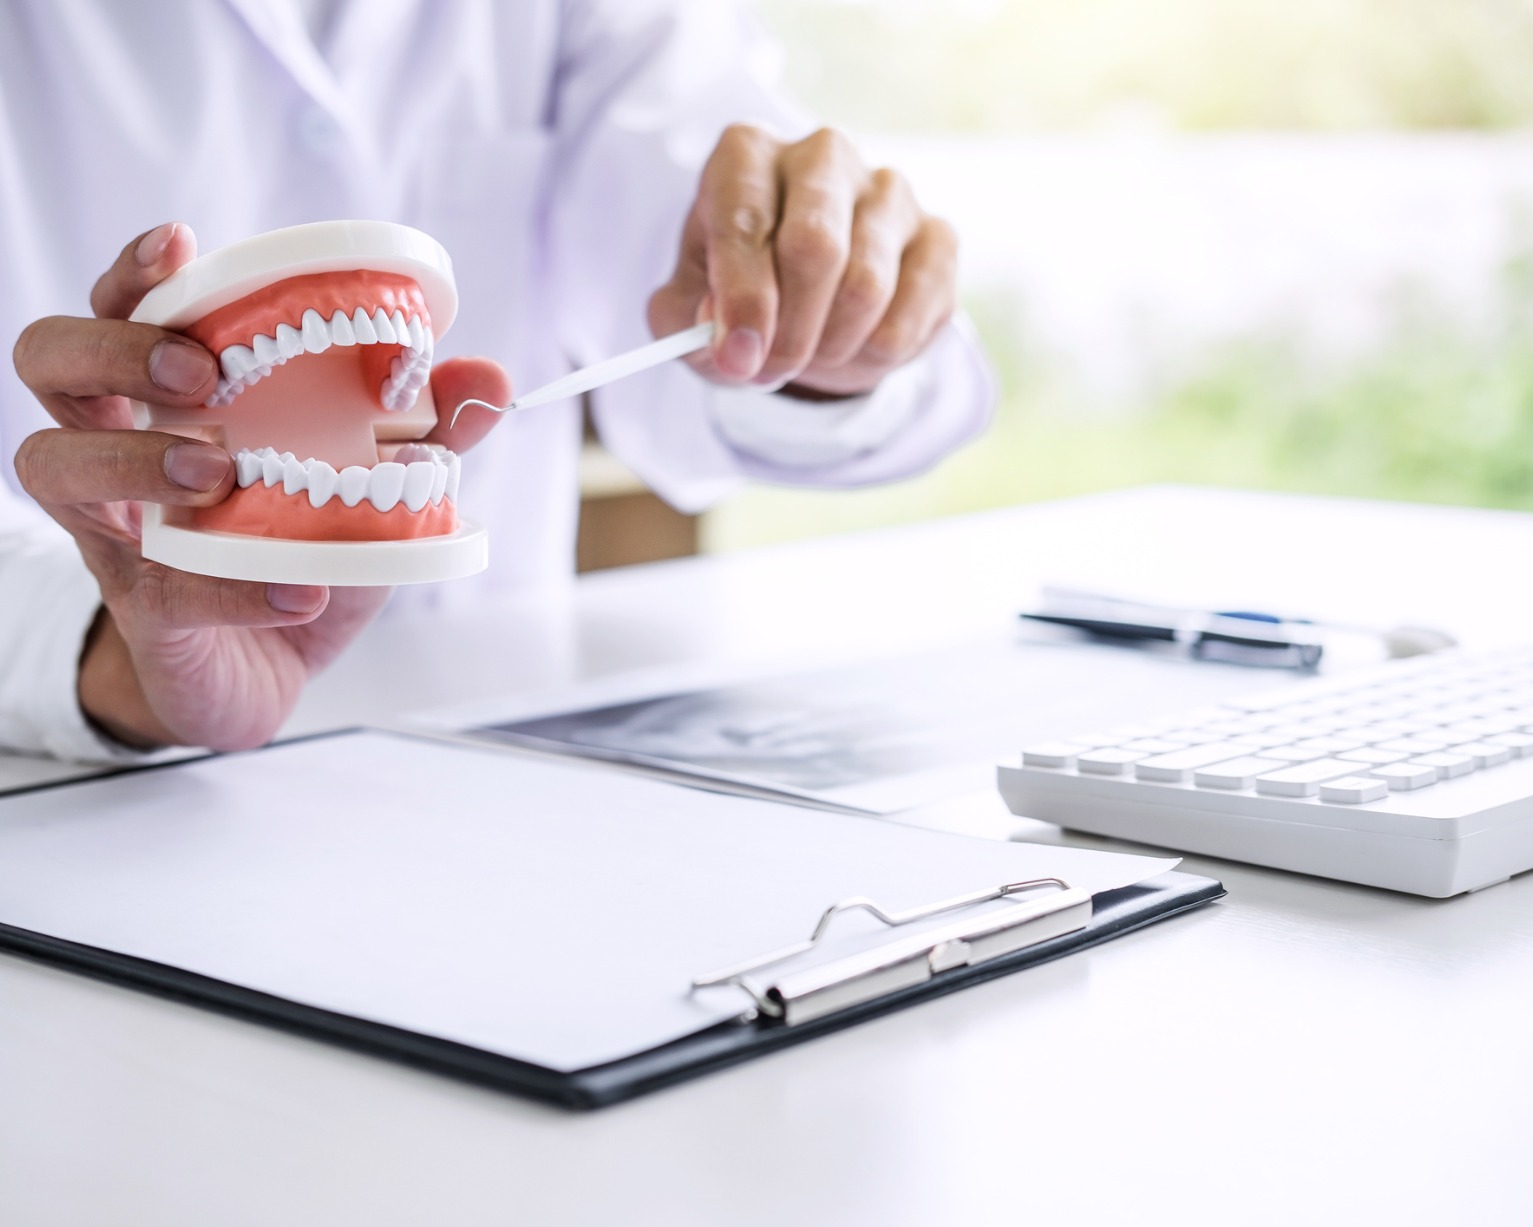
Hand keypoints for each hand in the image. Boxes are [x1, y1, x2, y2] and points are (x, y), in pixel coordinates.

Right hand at [11, 223, 508, 751]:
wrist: (266, 672)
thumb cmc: (298, 547)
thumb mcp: (371, 480)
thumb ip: (430, 427)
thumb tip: (488, 376)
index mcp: (169, 398)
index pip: (122, 308)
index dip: (138, 272)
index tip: (183, 245)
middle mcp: (121, 448)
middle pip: (51, 360)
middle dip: (116, 349)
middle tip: (200, 376)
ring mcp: (119, 532)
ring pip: (52, 465)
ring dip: (136, 460)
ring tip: (217, 473)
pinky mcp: (149, 614)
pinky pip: (163, 593)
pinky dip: (234, 589)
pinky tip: (297, 587)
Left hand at [648, 125, 957, 398]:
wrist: (806, 304)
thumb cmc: (739, 293)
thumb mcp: (688, 312)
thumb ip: (686, 323)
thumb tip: (730, 336)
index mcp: (747, 156)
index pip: (746, 220)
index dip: (742, 299)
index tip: (738, 359)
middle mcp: (820, 154)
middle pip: (815, 247)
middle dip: (789, 332)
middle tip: (770, 372)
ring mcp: (887, 189)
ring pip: (865, 287)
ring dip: (830, 346)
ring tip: (809, 353)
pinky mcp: (936, 234)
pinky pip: (910, 312)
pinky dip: (875, 352)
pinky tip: (854, 345)